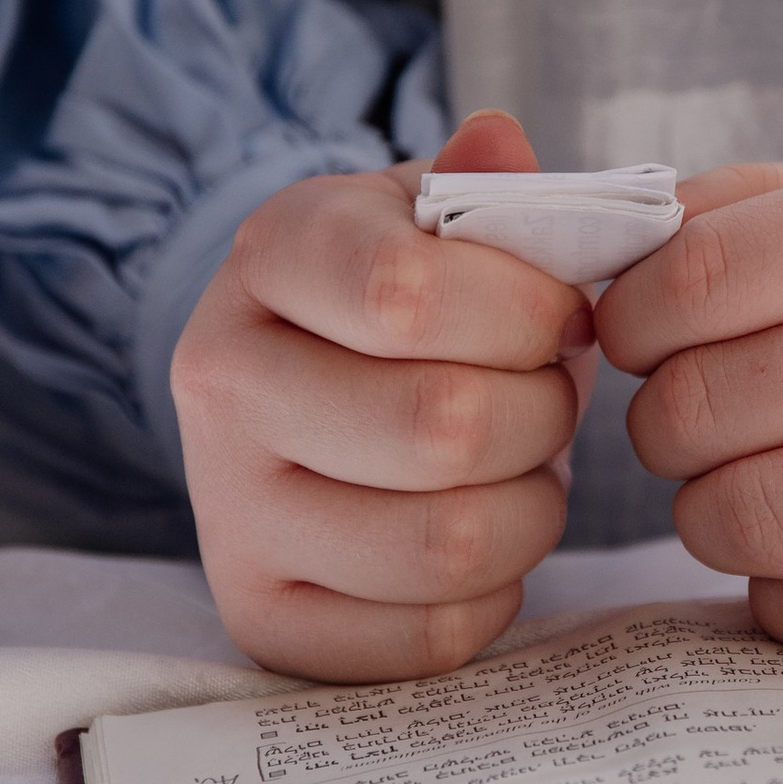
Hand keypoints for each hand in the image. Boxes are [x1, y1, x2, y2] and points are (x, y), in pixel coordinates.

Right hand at [173, 112, 590, 678]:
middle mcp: (221, 386)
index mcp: (269, 257)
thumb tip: (502, 145)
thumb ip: (487, 182)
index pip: (406, 294)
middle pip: (443, 428)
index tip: (561, 312)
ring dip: (533, 508)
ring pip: (448, 543)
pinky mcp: (262, 619)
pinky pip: (428, 638)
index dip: (526, 310)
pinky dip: (494, 594)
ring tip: (524, 466)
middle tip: (548, 395)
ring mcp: (229, 514)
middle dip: (544, 413)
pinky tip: (482, 535)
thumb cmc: (406, 293)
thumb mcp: (438, 213)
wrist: (307, 384)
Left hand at [595, 155, 782, 650]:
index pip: (688, 278)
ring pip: (744, 518)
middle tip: (714, 429)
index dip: (633, 326)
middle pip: (700, 407)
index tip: (655, 344)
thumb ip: (772, 210)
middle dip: (673, 432)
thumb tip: (597, 246)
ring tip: (767, 492)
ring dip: (719, 521)